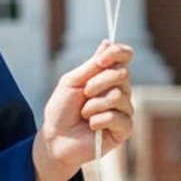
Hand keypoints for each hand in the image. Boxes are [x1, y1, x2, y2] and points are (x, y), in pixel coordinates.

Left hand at [32, 42, 134, 180]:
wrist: (55, 138)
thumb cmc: (61, 109)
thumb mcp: (73, 82)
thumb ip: (92, 65)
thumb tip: (108, 42)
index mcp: (107, 77)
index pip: (125, 57)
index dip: (118, 53)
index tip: (101, 59)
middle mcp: (120, 91)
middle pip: (123, 74)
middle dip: (98, 82)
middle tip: (84, 93)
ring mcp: (124, 110)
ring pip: (119, 96)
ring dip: (94, 104)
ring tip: (84, 113)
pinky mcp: (124, 130)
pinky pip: (118, 117)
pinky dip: (99, 120)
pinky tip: (91, 126)